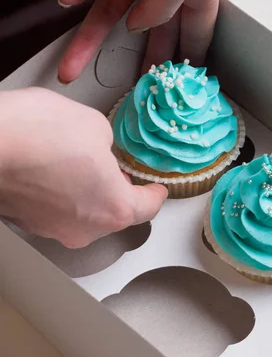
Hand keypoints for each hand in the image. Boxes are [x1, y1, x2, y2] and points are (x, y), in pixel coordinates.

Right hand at [0, 88, 166, 246]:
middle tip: (112, 166)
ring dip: (86, 193)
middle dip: (117, 190)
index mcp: (115, 208)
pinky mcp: (30, 224)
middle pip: (115, 213)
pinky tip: (50, 170)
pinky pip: (57, 211)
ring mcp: (55, 230)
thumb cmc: (38, 135)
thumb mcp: (95, 126)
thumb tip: (101, 150)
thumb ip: (110, 146)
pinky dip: (60, 195)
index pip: (149, 208)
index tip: (156, 188)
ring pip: (84, 214)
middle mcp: (87, 229)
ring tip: (72, 161)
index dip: (155, 193)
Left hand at [57, 0, 222, 83]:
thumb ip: (162, 13)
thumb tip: (138, 27)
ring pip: (114, 7)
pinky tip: (69, 3)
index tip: (182, 85)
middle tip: (133, 89)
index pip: (198, 30)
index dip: (189, 58)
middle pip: (154, 27)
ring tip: (74, 66)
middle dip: (138, 58)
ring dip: (91, 36)